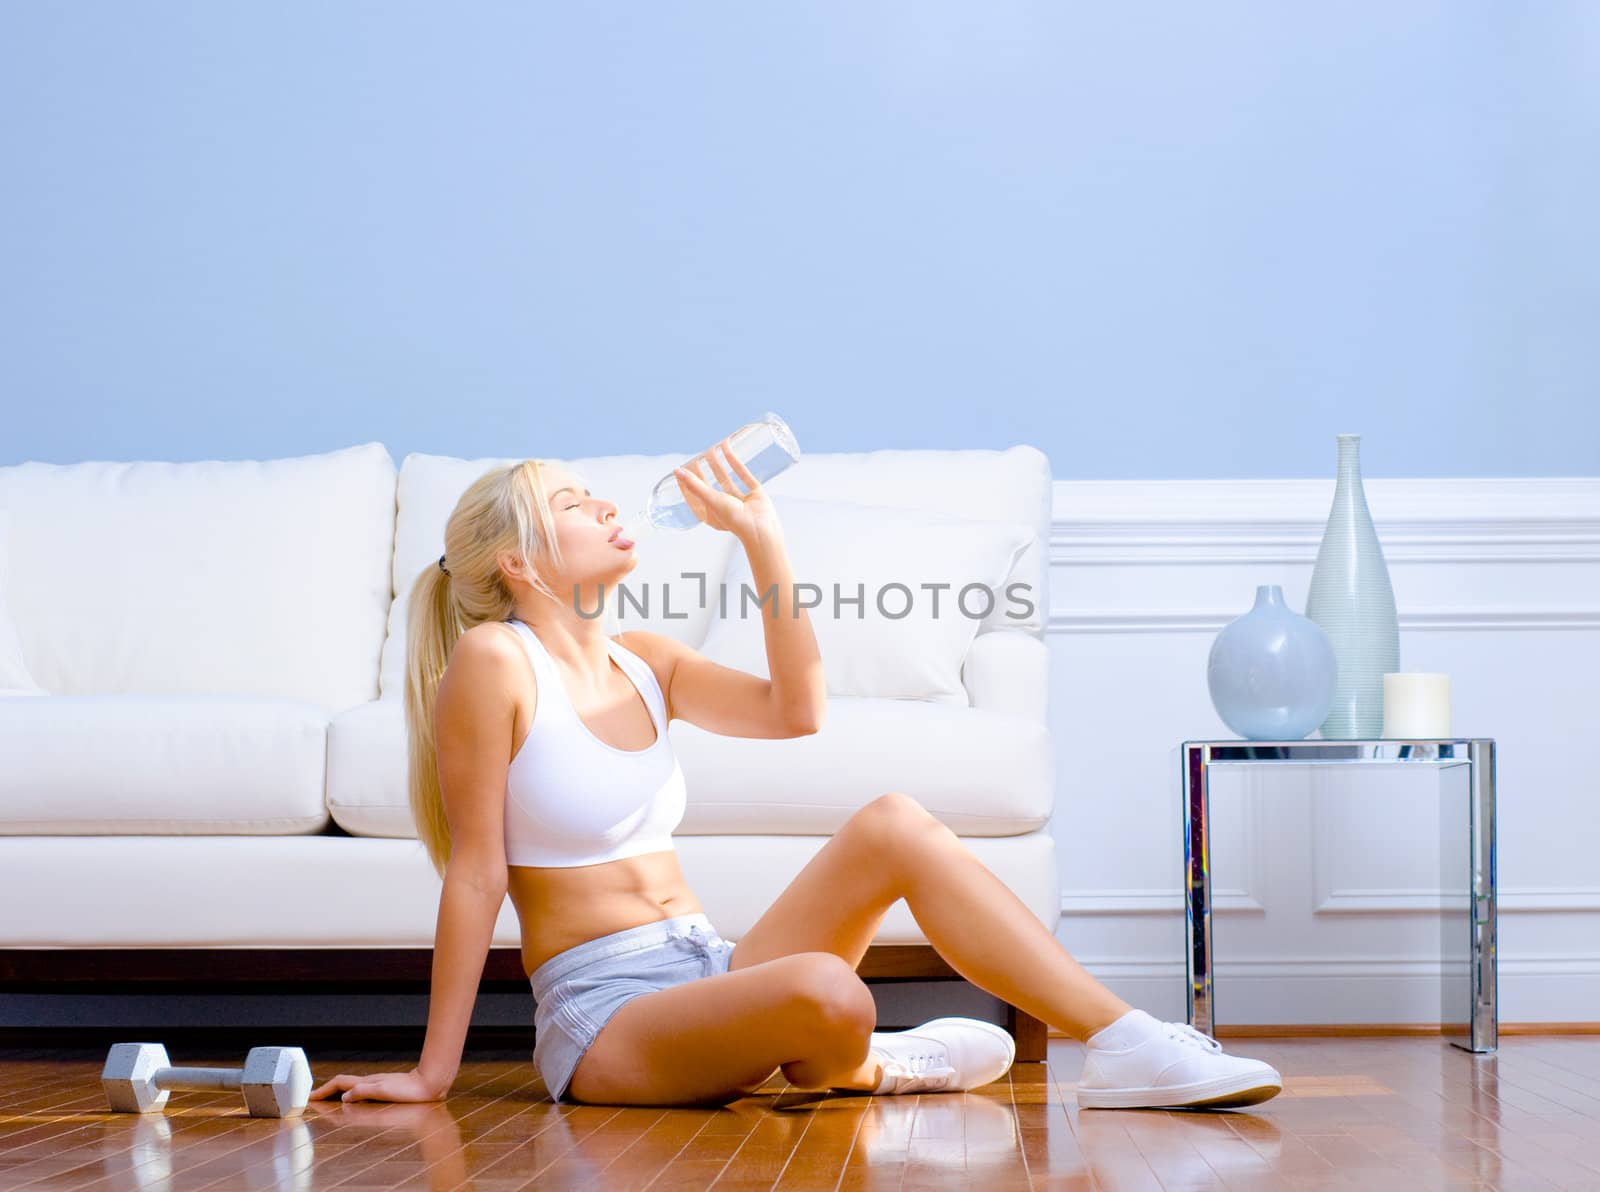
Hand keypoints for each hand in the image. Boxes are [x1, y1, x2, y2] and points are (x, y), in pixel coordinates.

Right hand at [308, 1066, 444, 1103]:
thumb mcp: (383, 1091)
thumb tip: (343, 1097)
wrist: (429, 1083)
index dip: (324, 1090)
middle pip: (343, 1083)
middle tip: (315, 1098)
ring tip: (329, 1098)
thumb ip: (363, 1092)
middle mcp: (370, 1081)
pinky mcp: (385, 1087)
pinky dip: (350, 1093)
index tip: (311, 1097)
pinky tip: (354, 1098)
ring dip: (338, 1091)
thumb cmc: (409, 1090)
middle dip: (327, 1090)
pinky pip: (361, 1089)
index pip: (340, 1084)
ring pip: (352, 1085)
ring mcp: (377, 1083)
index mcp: (368, 1083)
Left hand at [673, 436, 780, 542]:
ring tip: (711, 449)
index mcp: (711, 514)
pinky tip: (728, 450)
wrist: (761, 527)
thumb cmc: (735, 520)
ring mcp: (740, 500)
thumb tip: (678, 471)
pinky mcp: (753, 493)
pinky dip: (735, 462)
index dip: (686, 483)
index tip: (680, 469)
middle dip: (703, 471)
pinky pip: (743, 475)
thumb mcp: (711, 500)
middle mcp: (724, 507)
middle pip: (710, 486)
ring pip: (726, 478)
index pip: (694, 496)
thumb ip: (695, 485)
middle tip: (696, 457)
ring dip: (718, 464)